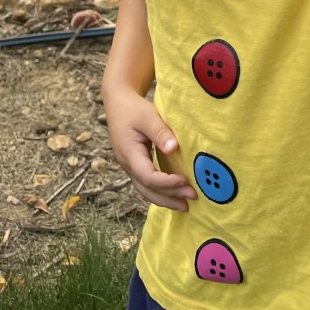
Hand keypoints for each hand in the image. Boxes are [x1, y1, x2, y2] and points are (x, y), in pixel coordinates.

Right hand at [103, 87, 196, 211]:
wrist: (117, 104)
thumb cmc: (133, 109)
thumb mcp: (147, 116)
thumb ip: (160, 132)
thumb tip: (174, 149)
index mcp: (129, 155)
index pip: (148, 177)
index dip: (167, 182)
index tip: (185, 181)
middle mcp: (128, 165)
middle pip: (147, 190)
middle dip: (169, 197)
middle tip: (192, 199)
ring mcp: (130, 166)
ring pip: (146, 190)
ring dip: (165, 199)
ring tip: (185, 205)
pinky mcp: (136, 164)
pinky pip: (147, 183)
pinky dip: (161, 191)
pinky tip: (174, 193)